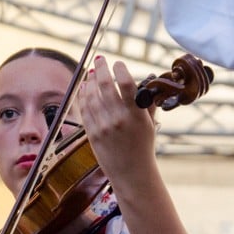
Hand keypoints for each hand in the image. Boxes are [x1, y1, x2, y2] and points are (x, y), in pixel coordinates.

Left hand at [77, 56, 155, 192]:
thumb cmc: (143, 149)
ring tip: (91, 74)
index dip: (120, 69)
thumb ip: (146, 105)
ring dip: (90, 82)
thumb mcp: (149, 125)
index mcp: (136, 114)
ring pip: (92, 96)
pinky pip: (84, 110)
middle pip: (105, 85)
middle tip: (100, 60)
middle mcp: (118, 119)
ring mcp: (103, 127)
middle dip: (101, 69)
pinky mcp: (92, 134)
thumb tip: (144, 87)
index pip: (126, 83)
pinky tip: (84, 89)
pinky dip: (83, 97)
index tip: (117, 63)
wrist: (132, 174)